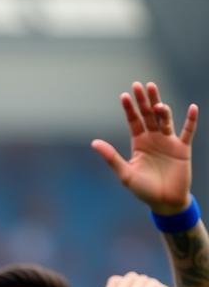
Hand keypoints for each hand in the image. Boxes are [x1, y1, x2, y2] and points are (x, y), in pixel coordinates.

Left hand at [92, 82, 197, 213]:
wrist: (163, 202)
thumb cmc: (142, 190)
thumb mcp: (124, 173)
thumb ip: (111, 157)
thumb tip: (94, 142)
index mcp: (139, 143)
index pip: (134, 121)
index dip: (130, 109)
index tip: (124, 95)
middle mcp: (154, 139)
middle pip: (149, 115)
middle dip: (145, 101)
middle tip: (140, 85)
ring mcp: (169, 142)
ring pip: (166, 120)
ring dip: (162, 109)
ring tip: (156, 101)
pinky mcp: (183, 148)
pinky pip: (188, 131)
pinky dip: (191, 120)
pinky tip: (192, 108)